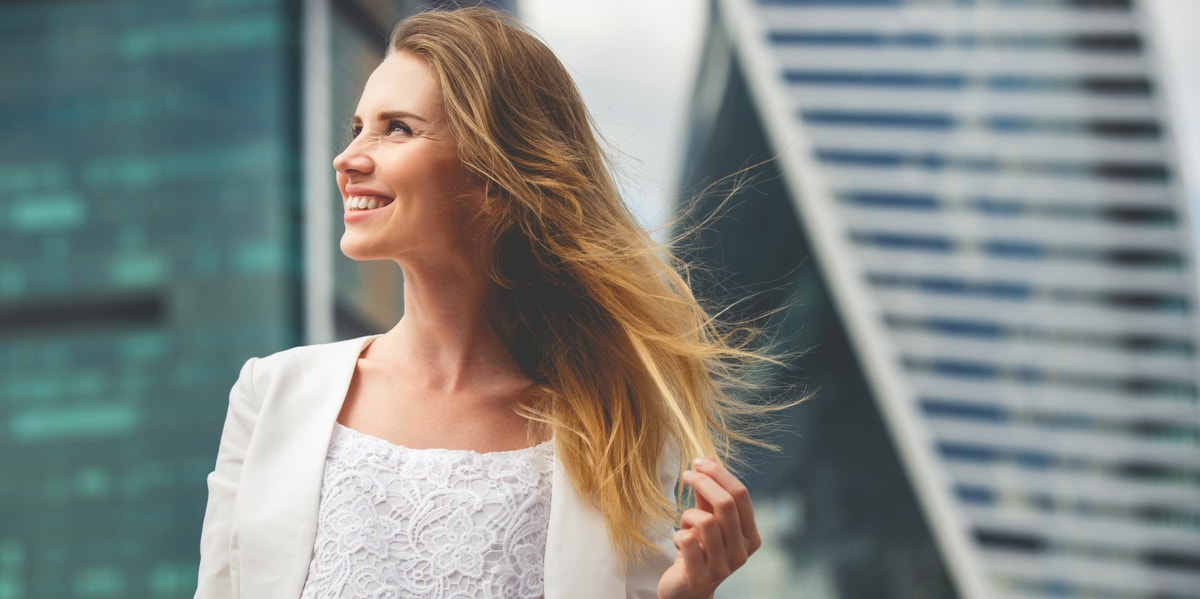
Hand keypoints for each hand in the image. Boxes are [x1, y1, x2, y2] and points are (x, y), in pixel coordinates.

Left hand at [657, 457, 760, 598]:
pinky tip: (678, 542)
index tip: (699, 462)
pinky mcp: (700, 577)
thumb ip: (708, 494)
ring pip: (706, 522)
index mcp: (750, 536)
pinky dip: (678, 534)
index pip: (741, 495)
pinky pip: (687, 541)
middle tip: (686, 475)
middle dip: (703, 482)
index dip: (719, 474)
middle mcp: (741, 552)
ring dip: (688, 514)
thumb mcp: (707, 519)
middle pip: (726, 504)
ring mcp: (723, 567)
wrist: (686, 588)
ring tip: (684, 522)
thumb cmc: (699, 549)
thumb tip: (707, 459)